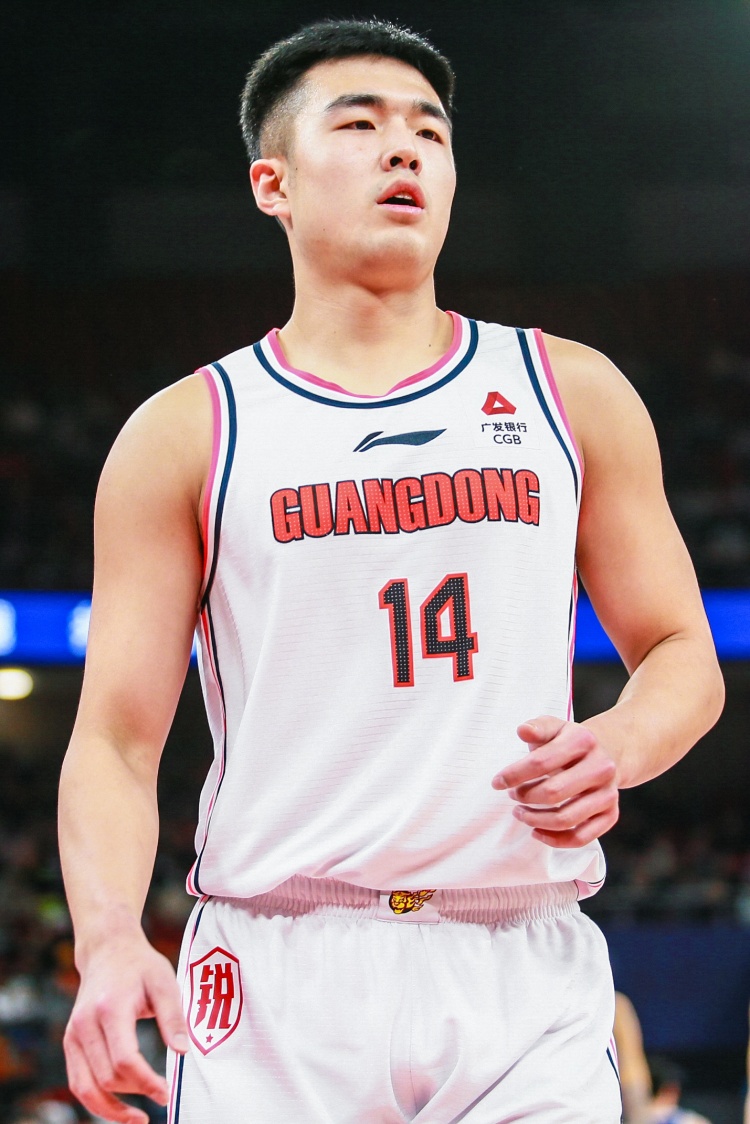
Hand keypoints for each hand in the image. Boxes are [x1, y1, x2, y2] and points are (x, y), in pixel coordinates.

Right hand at [64, 928, 187, 1123]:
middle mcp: (85, 1024)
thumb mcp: (164, 981)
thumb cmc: (140, 965)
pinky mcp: (70, 1042)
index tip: (166, 1093)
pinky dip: (96, 1100)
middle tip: (163, 1097)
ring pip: (86, 1087)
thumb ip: (173, 1017)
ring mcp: (73, 1034)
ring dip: (111, 1110)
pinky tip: (119, 1108)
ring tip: (139, 1119)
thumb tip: (183, 1053)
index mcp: (110, 1008)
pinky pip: (78, 1082)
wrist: (108, 950)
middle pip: (107, 1076)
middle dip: (136, 1094)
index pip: (124, 1058)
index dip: (146, 1082)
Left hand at [492, 716, 618, 847]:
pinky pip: (582, 837)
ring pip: (566, 819)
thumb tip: (522, 730)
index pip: (541, 762)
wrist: (607, 753)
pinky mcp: (611, 814)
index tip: (497, 782)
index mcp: (583, 741)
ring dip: (535, 820)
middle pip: (553, 792)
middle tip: (512, 796)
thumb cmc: (570, 742)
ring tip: (520, 813)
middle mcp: (601, 767)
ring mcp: (608, 793)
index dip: (514, 775)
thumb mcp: (554, 727)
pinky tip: (537, 832)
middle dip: (525, 797)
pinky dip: (556, 840)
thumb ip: (538, 727)